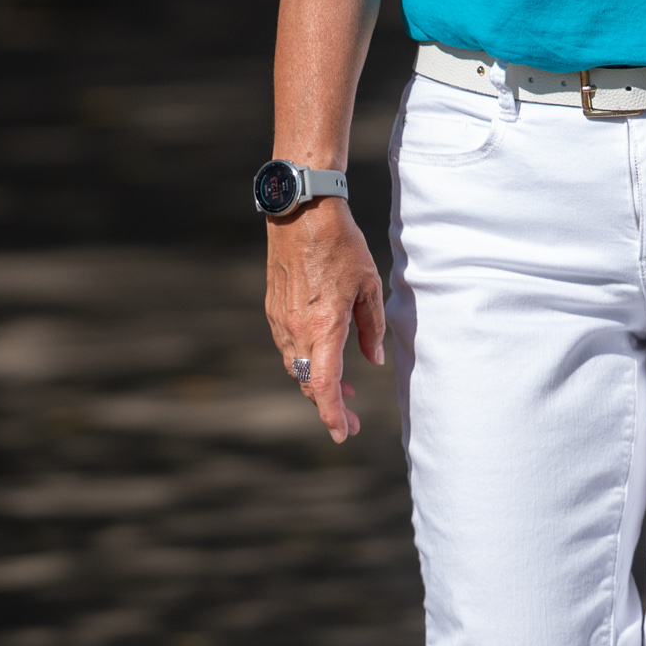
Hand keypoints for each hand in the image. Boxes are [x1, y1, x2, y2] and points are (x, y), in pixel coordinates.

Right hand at [265, 198, 385, 442]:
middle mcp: (296, 329)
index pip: (324, 385)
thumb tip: (372, 360)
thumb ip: (371, 327)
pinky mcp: (273, 308)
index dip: (333, 414)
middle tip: (351, 417)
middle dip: (330, 405)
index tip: (343, 433)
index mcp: (324, 326)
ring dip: (316, 383)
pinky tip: (322, 356)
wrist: (301, 212)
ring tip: (344, 390)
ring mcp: (280, 320)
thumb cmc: (342, 244)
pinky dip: (304, 361)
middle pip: (308, 383)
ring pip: (295, 367)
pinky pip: (287, 346)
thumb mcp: (369, 284)